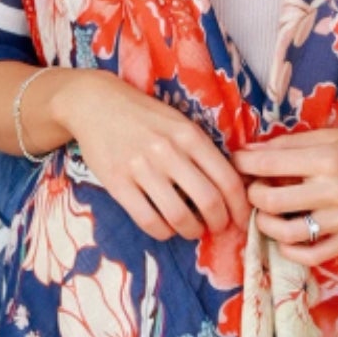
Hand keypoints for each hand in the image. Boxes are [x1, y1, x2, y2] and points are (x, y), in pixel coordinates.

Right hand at [53, 70, 252, 241]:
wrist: (96, 103)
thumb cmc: (144, 115)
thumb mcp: (180, 123)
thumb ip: (203, 150)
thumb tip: (231, 186)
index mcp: (190, 135)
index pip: (228, 179)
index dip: (240, 207)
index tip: (241, 220)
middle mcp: (169, 151)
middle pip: (209, 202)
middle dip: (220, 223)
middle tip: (218, 228)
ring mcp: (142, 168)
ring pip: (179, 215)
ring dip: (192, 231)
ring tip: (192, 230)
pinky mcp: (117, 183)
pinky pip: (148, 220)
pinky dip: (163, 232)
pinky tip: (166, 228)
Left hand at [230, 126, 337, 264]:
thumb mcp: (332, 135)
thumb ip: (291, 143)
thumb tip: (250, 150)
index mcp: (326, 158)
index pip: (267, 164)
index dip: (243, 163)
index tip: (236, 162)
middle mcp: (333, 190)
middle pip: (269, 201)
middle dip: (251, 194)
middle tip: (253, 188)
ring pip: (286, 232)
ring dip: (265, 224)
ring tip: (264, 215)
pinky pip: (312, 255)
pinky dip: (290, 251)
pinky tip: (285, 239)